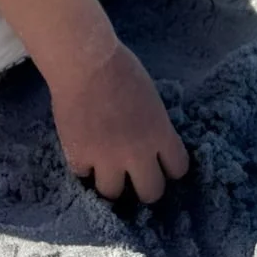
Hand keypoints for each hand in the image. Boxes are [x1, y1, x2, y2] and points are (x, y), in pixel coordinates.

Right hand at [52, 42, 188, 203]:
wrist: (85, 62)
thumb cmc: (119, 67)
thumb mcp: (150, 98)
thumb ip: (153, 125)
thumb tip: (150, 141)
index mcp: (160, 134)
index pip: (178, 168)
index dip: (169, 166)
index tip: (161, 161)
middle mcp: (137, 153)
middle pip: (151, 193)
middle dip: (144, 185)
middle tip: (134, 174)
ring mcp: (107, 159)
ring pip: (113, 193)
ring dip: (110, 181)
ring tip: (104, 167)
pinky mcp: (79, 156)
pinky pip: (83, 174)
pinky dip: (82, 163)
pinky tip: (82, 149)